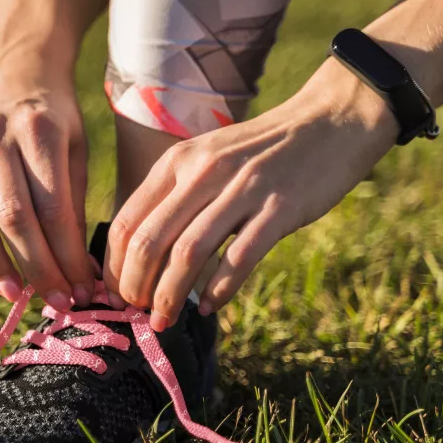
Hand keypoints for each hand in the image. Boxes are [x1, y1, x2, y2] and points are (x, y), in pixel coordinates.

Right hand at [0, 46, 93, 309]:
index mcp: (39, 130)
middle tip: (57, 304)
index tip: (83, 289)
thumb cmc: (55, 117)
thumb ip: (74, 201)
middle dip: (37, 267)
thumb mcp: (76, 146)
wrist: (12, 71)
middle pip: (13, 216)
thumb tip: (78, 269)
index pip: (53, 207)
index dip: (66, 255)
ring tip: (15, 297)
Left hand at [104, 60, 399, 329]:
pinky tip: (208, 307)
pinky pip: (238, 258)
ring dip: (169, 295)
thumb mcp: (206, 159)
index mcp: (178, 162)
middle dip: (135, 286)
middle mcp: (203, 172)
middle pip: (150, 241)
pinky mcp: (279, 208)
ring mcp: (242, 189)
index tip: (113, 292)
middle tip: (135, 312)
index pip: (127, 220)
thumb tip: (140, 253)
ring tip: (163, 321)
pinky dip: (218, 290)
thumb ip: (175, 196)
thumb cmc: (260, 151)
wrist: (329, 121)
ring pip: (188, 253)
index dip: (113, 265)